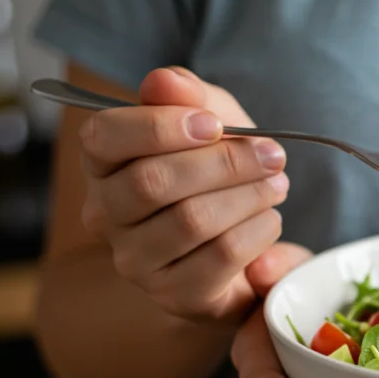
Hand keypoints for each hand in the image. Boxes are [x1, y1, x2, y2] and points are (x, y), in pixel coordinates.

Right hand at [77, 67, 288, 321]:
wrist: (246, 240)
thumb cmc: (217, 171)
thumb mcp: (212, 120)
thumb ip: (189, 96)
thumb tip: (164, 81)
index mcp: (102, 164)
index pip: (103, 137)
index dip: (160, 126)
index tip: (215, 124)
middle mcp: (105, 216)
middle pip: (152, 182)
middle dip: (223, 163)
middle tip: (271, 155)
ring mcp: (135, 262)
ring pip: (190, 220)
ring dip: (247, 196)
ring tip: (276, 185)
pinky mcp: (174, 296)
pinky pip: (220, 256)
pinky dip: (257, 231)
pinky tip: (269, 219)